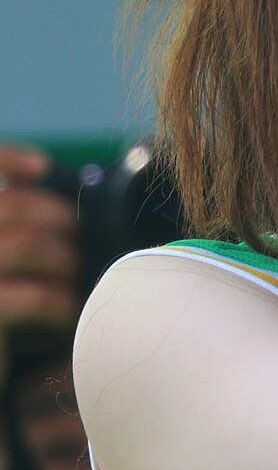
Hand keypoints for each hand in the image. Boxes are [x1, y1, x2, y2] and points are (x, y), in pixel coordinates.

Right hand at [0, 144, 81, 379]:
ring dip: (65, 256)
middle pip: (12, 205)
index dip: (5, 157)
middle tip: (79, 234)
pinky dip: (60, 300)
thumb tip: (41, 187)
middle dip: (56, 214)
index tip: (43, 167)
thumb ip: (6, 230)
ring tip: (77, 273)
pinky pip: (32, 297)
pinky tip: (68, 312)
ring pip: (27, 244)